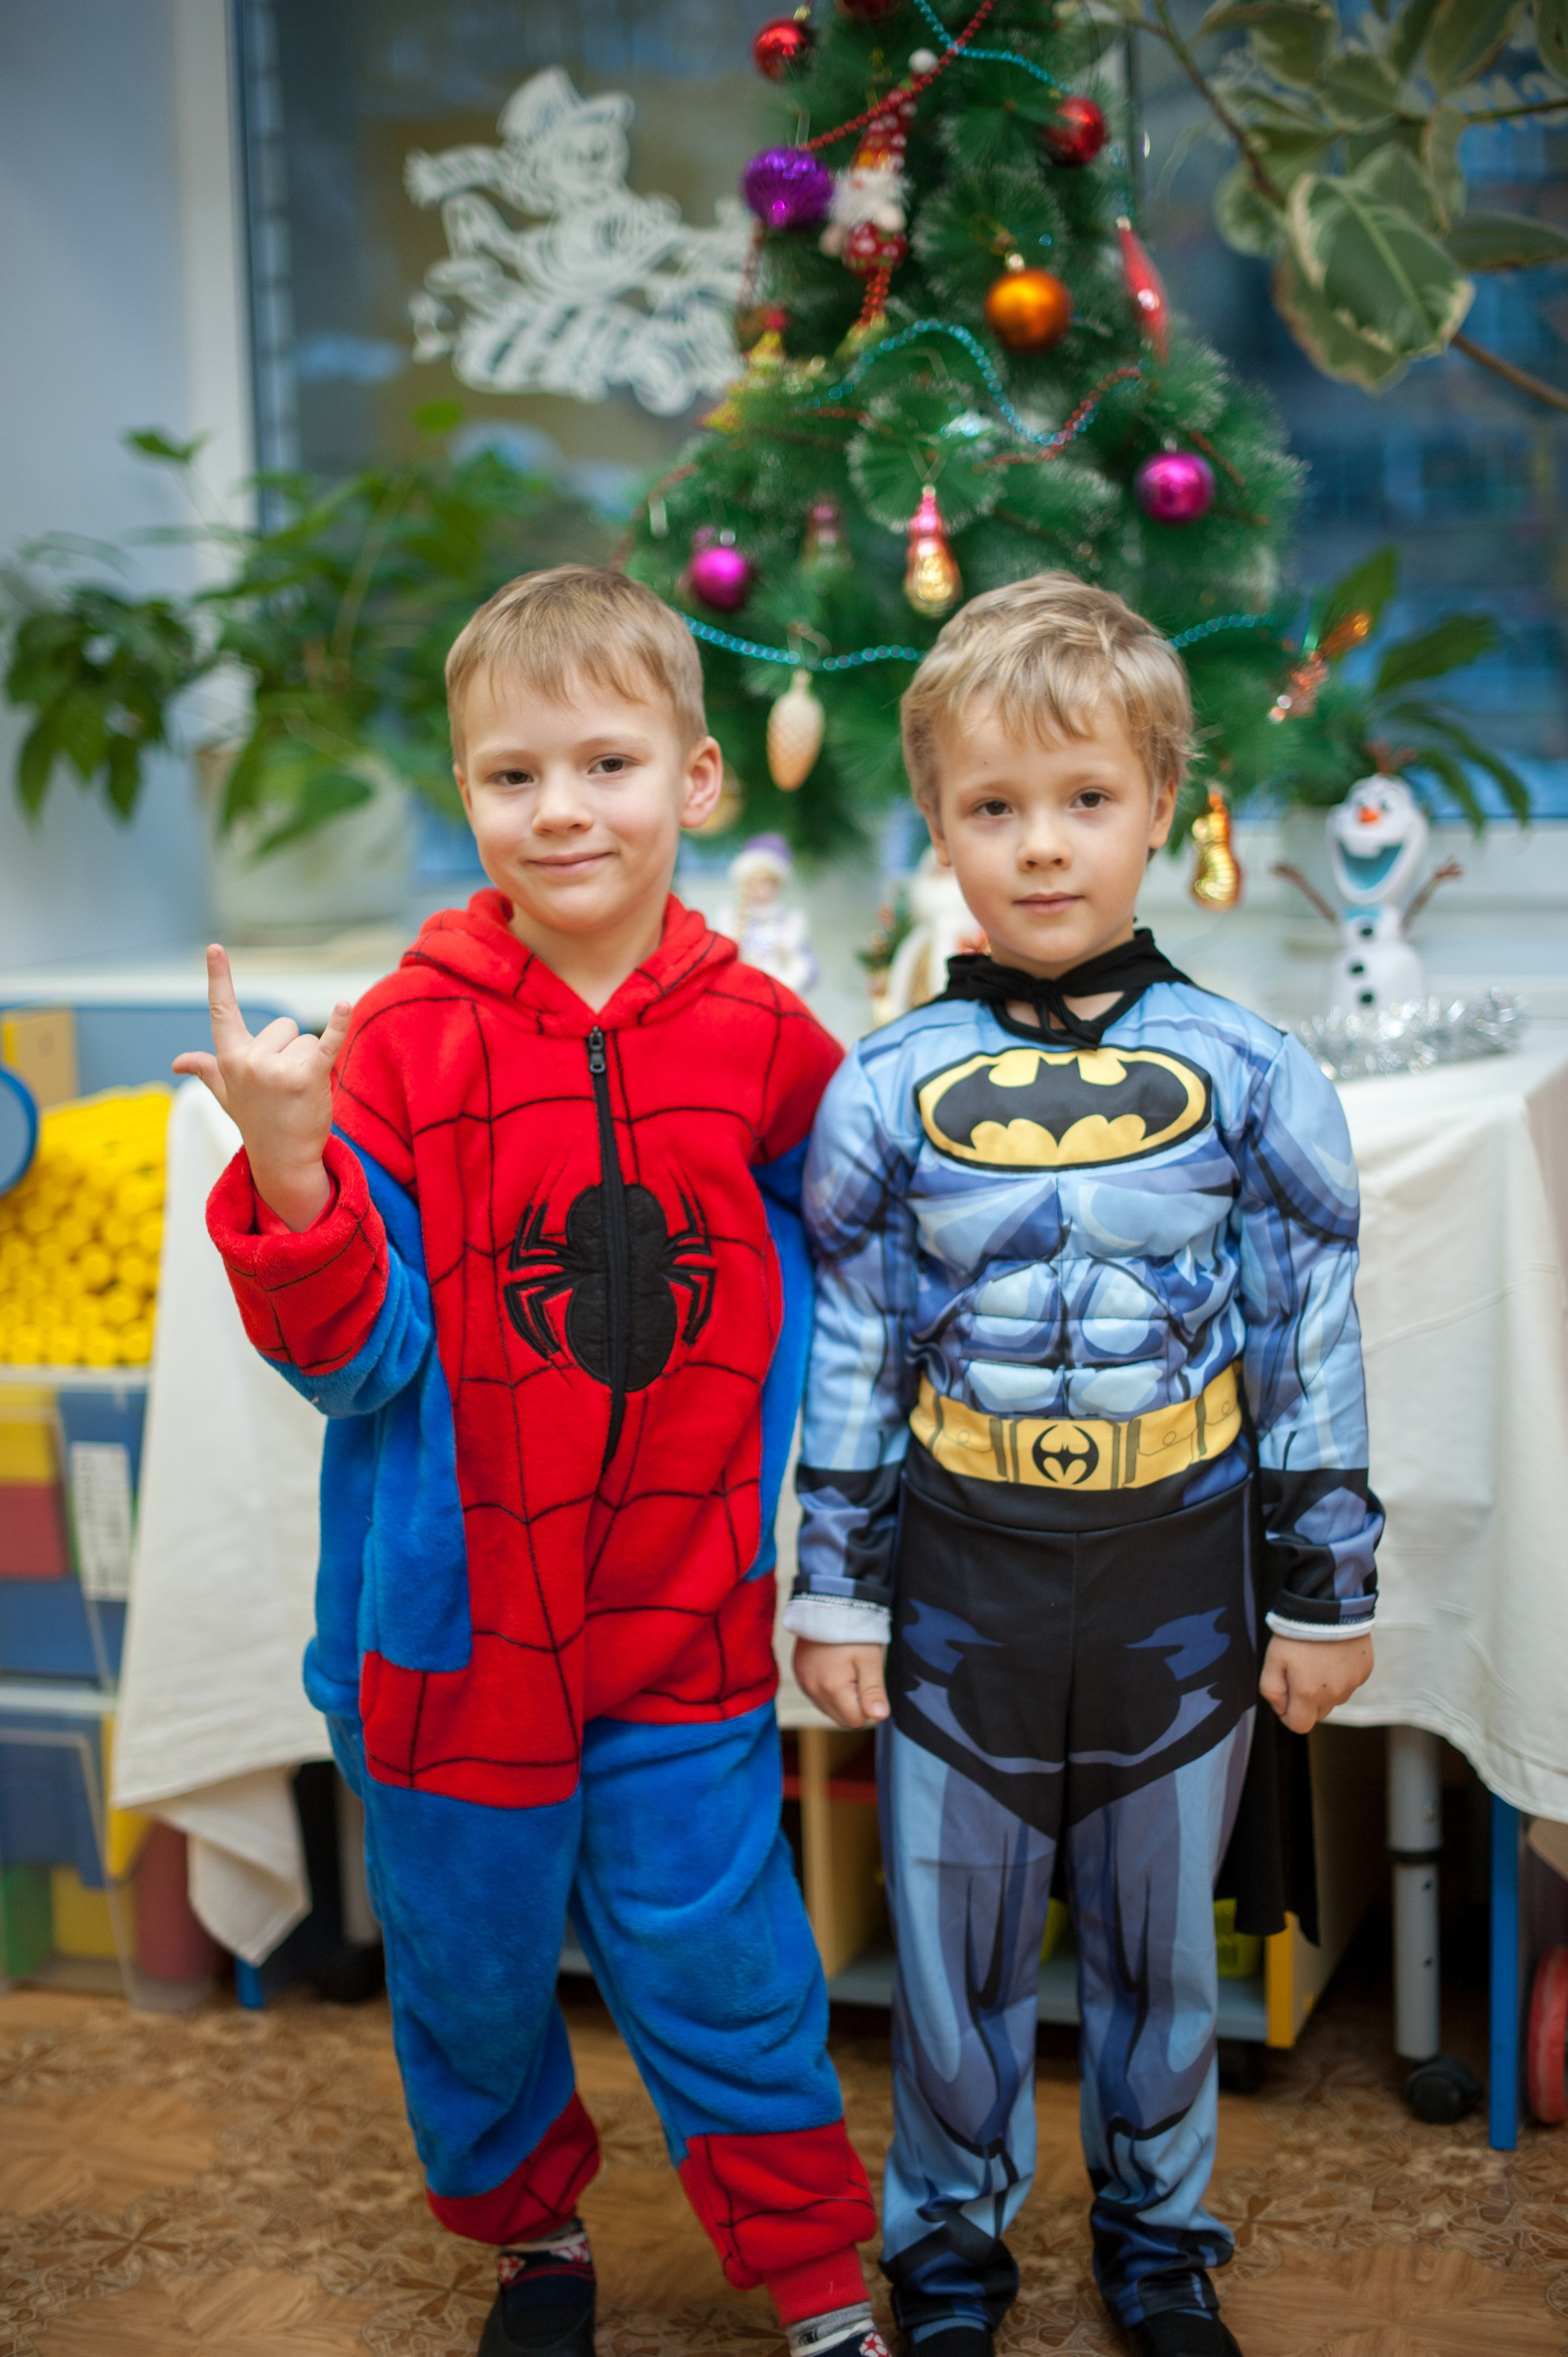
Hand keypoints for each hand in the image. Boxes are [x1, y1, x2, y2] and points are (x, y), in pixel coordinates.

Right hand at [173, 944, 352, 1231]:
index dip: (220, 977)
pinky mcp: (307, 1078)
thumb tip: (177, 1062)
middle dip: (292, 1052)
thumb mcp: (226, 1094)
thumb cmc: (257, 1121)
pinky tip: (344, 1005)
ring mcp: (276, 1070)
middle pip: (285, 1026)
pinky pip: (326, 1043)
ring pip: (308, 1039)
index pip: (222, 1011)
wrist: (283, 1159)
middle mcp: (249, 1061)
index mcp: (229, 1058)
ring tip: (300, 1093)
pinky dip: (339, 1025)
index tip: (216, 947)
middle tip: (286, 1087)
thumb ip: (206, 1070)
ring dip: (311, 1063)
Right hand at [792, 1639, 888, 1731]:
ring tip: (847, 1668)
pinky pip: (817, 1696)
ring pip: (829, 1709)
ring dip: (841, 1698)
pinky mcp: (799, 1675)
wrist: (828, 1603)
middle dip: (855, 1705)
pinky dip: (829, 1689)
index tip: (870, 1682)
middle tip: (860, 1675)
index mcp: (832, 1688)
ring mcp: (803, 1683)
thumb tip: (879, 1717)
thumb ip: (873, 1691)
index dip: (868, 1706)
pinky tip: (835, 1668)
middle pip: (841, 1718)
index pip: (856, 1721)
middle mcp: (813, 1690)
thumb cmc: (853, 1631)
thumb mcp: (870, 1659)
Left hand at [1259, 1632, 1373, 1733]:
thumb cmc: (1297, 1633)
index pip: (1299, 1726)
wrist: (1329, 1606)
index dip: (1288, 1715)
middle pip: (1318, 1714)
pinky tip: (1332, 1654)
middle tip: (1299, 1673)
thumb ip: (1272, 1690)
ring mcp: (1353, 1684)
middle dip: (1306, 1702)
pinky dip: (1340, 1675)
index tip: (1285, 1695)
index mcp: (1310, 1694)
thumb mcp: (1273, 1660)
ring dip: (1324, 1688)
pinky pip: (1349, 1683)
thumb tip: (1281, 1708)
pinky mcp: (1364, 1671)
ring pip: (1334, 1698)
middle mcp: (1335, 1694)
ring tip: (1317, 1659)